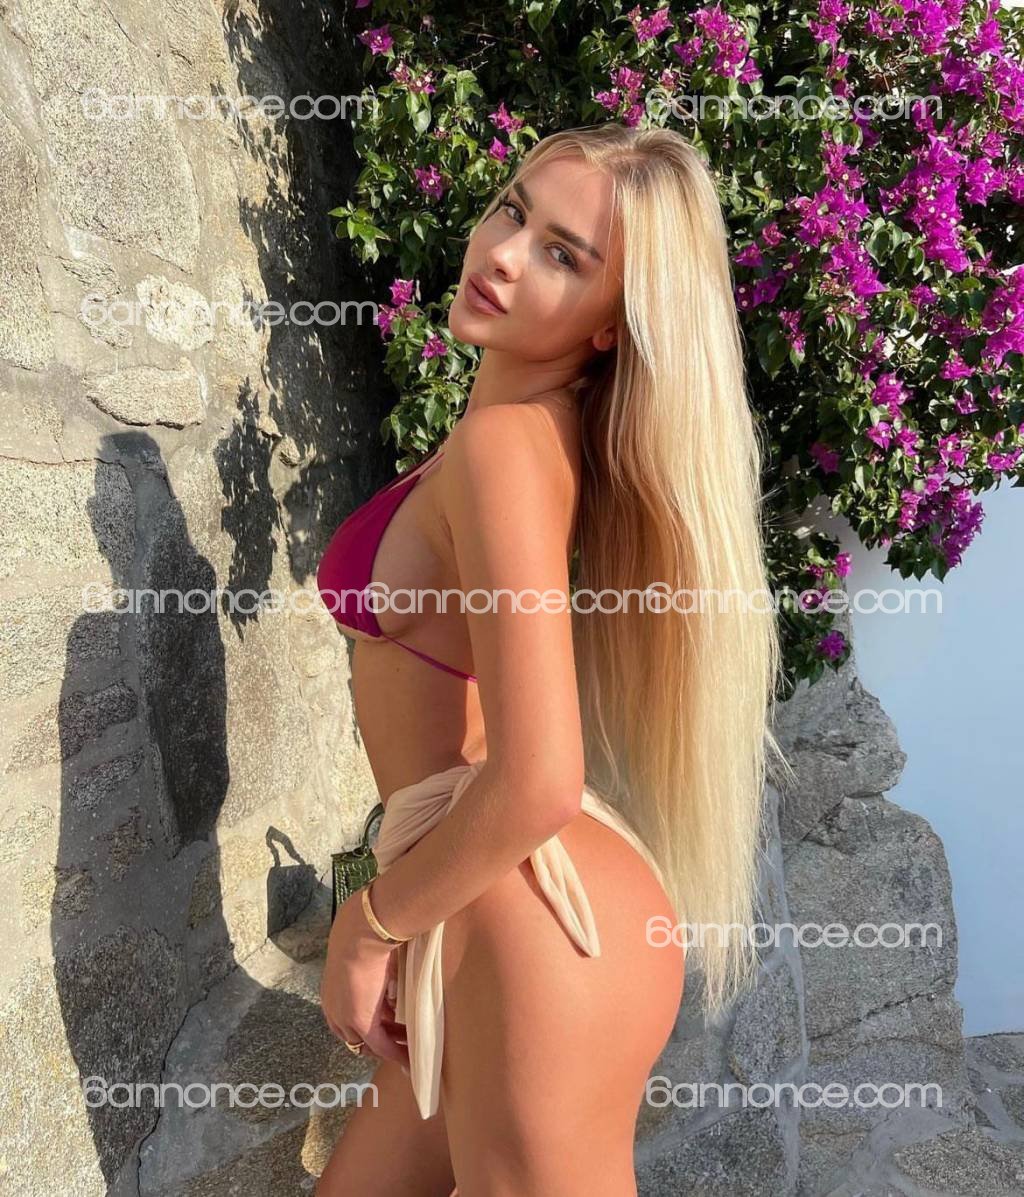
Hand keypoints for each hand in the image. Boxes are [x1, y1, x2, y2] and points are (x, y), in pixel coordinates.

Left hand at [320, 888, 410, 1067]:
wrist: (360, 934)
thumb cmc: (364, 935)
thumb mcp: (365, 956)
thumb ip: (372, 969)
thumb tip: (388, 969)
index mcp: (332, 991)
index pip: (346, 1019)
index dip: (365, 1025)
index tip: (386, 1025)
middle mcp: (334, 1008)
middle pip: (355, 1035)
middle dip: (378, 1039)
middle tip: (399, 1040)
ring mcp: (345, 1017)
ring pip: (369, 1042)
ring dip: (390, 1046)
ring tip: (409, 1048)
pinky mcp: (361, 1022)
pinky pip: (381, 1045)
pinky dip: (395, 1053)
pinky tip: (410, 1056)